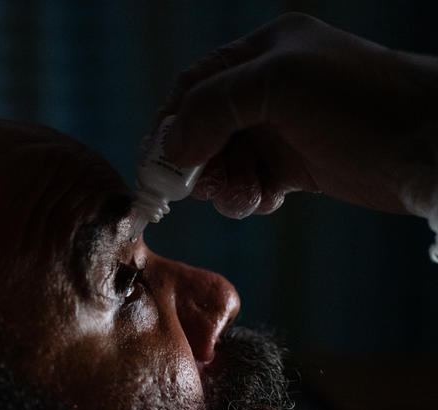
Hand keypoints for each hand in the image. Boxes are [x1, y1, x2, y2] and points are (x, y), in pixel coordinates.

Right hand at [156, 12, 437, 219]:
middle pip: (203, 128)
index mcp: (264, 52)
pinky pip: (250, 182)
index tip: (156, 165)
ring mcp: (284, 127)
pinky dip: (246, 196)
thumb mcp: (277, 83)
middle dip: (195, 162)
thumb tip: (169, 150)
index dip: (169, 125)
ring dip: (222, 185)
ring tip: (242, 197)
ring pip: (223, 161)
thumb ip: (212, 108)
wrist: (432, 144)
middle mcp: (270, 86)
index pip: (193, 86)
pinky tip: (264, 201)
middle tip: (197, 189)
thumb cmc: (361, 102)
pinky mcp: (298, 165)